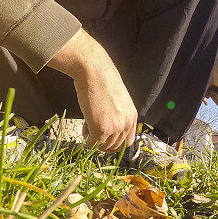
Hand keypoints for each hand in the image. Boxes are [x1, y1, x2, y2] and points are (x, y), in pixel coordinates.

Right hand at [47, 29, 136, 151]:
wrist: (94, 71)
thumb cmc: (102, 81)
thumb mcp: (118, 100)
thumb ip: (118, 114)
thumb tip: (109, 127)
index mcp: (132, 116)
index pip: (127, 141)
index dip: (115, 142)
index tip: (105, 139)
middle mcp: (126, 123)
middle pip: (115, 146)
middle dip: (103, 142)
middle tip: (93, 131)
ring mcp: (115, 128)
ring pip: (104, 147)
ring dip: (94, 140)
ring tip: (88, 124)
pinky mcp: (101, 129)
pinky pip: (92, 144)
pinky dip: (87, 139)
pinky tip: (85, 125)